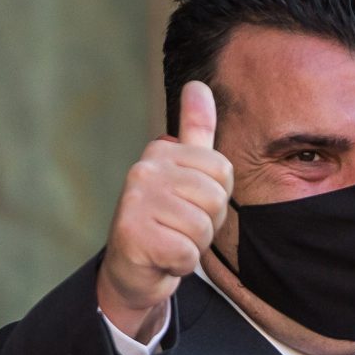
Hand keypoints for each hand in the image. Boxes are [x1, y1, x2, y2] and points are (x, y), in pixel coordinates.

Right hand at [98, 80, 231, 342]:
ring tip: (170, 242)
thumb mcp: (184, 173)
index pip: (224, 170)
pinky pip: (186, 253)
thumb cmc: (166, 222)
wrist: (131, 271)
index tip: (190, 206)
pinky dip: (179, 265)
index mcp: (161, 150)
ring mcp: (134, 201)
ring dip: (193, 246)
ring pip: (201, 228)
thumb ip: (195, 131)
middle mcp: (144, 169)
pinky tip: (161, 259)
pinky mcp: (131, 235)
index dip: (216, 198)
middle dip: (206, 224)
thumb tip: (198, 84)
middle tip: (179, 229)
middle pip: (215, 198)